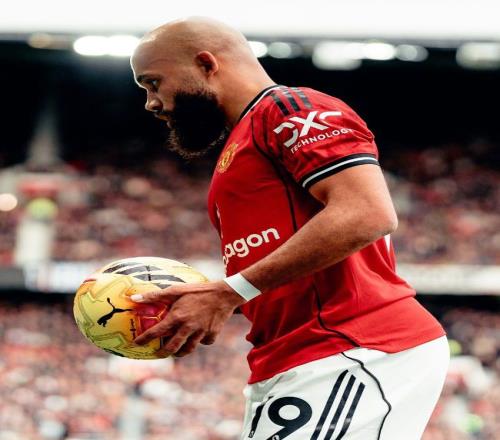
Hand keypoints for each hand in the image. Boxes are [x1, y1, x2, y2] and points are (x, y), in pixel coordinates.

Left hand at [130, 280, 245, 356]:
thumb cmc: (198, 290)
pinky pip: (203, 342)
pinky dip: (199, 341)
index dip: (144, 339)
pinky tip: (197, 337)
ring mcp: (201, 332)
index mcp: (177, 317)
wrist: (224, 293)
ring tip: (175, 352)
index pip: (156, 332)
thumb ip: (154, 295)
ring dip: (180, 352)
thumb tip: (134, 298)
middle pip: (172, 348)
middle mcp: (188, 327)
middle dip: (162, 353)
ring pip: (188, 349)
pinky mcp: (212, 334)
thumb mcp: (176, 290)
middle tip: (157, 353)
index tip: (135, 343)